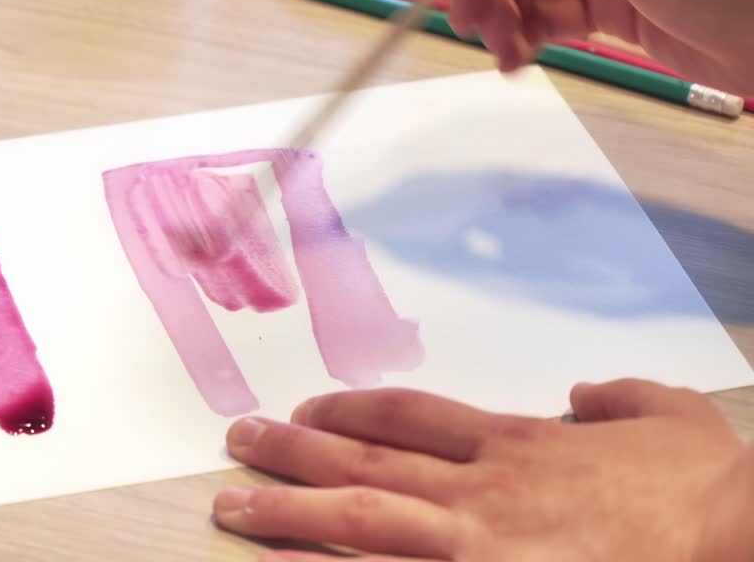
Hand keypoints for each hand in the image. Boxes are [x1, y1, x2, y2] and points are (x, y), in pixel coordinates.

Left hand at [212, 379, 753, 561]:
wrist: (739, 543)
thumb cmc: (706, 491)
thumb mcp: (669, 416)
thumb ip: (618, 398)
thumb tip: (588, 389)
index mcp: (516, 443)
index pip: (407, 416)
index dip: (348, 410)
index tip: (307, 409)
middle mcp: (482, 491)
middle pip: (364, 464)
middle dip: (291, 452)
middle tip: (237, 442)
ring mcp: (478, 549)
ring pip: (362, 522)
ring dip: (290, 515)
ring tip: (232, 510)